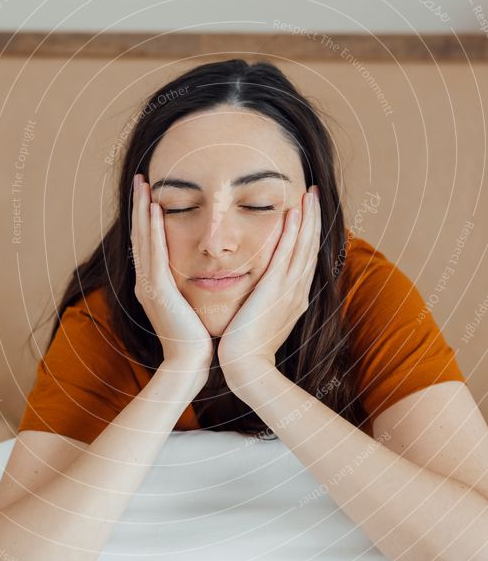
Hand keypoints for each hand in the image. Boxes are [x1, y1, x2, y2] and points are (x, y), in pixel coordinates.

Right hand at [130, 173, 213, 369]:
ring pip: (143, 239)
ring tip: (143, 184)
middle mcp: (145, 281)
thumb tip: (200, 272)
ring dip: (142, 209)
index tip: (148, 193)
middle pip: (140, 235)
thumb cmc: (195, 338)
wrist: (189, 364)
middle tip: (140, 178)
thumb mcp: (188, 306)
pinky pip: (154, 253)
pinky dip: (152, 230)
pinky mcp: (158, 290)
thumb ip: (186, 287)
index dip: (145, 216)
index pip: (147, 242)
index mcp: (153, 284)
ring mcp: (149, 285)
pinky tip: (154, 209)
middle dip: (139, 205)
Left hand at [217, 185, 320, 384]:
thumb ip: (263, 301)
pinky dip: (292, 233)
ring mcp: (289, 290)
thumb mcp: (260, 319)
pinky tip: (293, 213)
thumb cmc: (246, 346)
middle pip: (310, 246)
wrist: (245, 366)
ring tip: (309, 194)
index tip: (308, 211)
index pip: (305, 257)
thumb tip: (259, 290)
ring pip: (303, 246)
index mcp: (294, 297)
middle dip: (313, 219)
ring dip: (307, 218)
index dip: (308, 232)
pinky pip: (287, 254)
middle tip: (315, 193)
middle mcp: (297, 290)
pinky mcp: (276, 290)